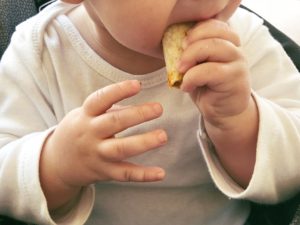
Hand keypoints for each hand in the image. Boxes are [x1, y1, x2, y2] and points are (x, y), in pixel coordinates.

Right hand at [40, 80, 166, 209]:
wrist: (57, 163)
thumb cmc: (78, 131)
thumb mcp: (84, 115)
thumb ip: (109, 109)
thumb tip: (139, 107)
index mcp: (85, 115)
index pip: (100, 100)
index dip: (118, 91)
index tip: (138, 85)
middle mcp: (90, 134)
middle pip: (114, 123)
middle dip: (137, 115)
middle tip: (158, 108)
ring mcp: (97, 155)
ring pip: (121, 149)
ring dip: (143, 143)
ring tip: (163, 136)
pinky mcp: (104, 172)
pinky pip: (124, 174)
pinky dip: (143, 175)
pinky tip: (161, 173)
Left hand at [179, 19, 250, 128]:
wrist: (224, 113)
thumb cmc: (209, 89)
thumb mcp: (198, 68)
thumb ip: (193, 55)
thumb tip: (173, 45)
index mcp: (227, 43)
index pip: (215, 24)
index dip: (197, 30)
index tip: (182, 43)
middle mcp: (236, 49)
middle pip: (214, 34)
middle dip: (191, 44)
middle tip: (179, 59)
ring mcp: (238, 63)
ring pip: (214, 48)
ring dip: (191, 58)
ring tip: (180, 71)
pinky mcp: (235, 79)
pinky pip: (211, 71)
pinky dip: (193, 77)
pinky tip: (186, 87)